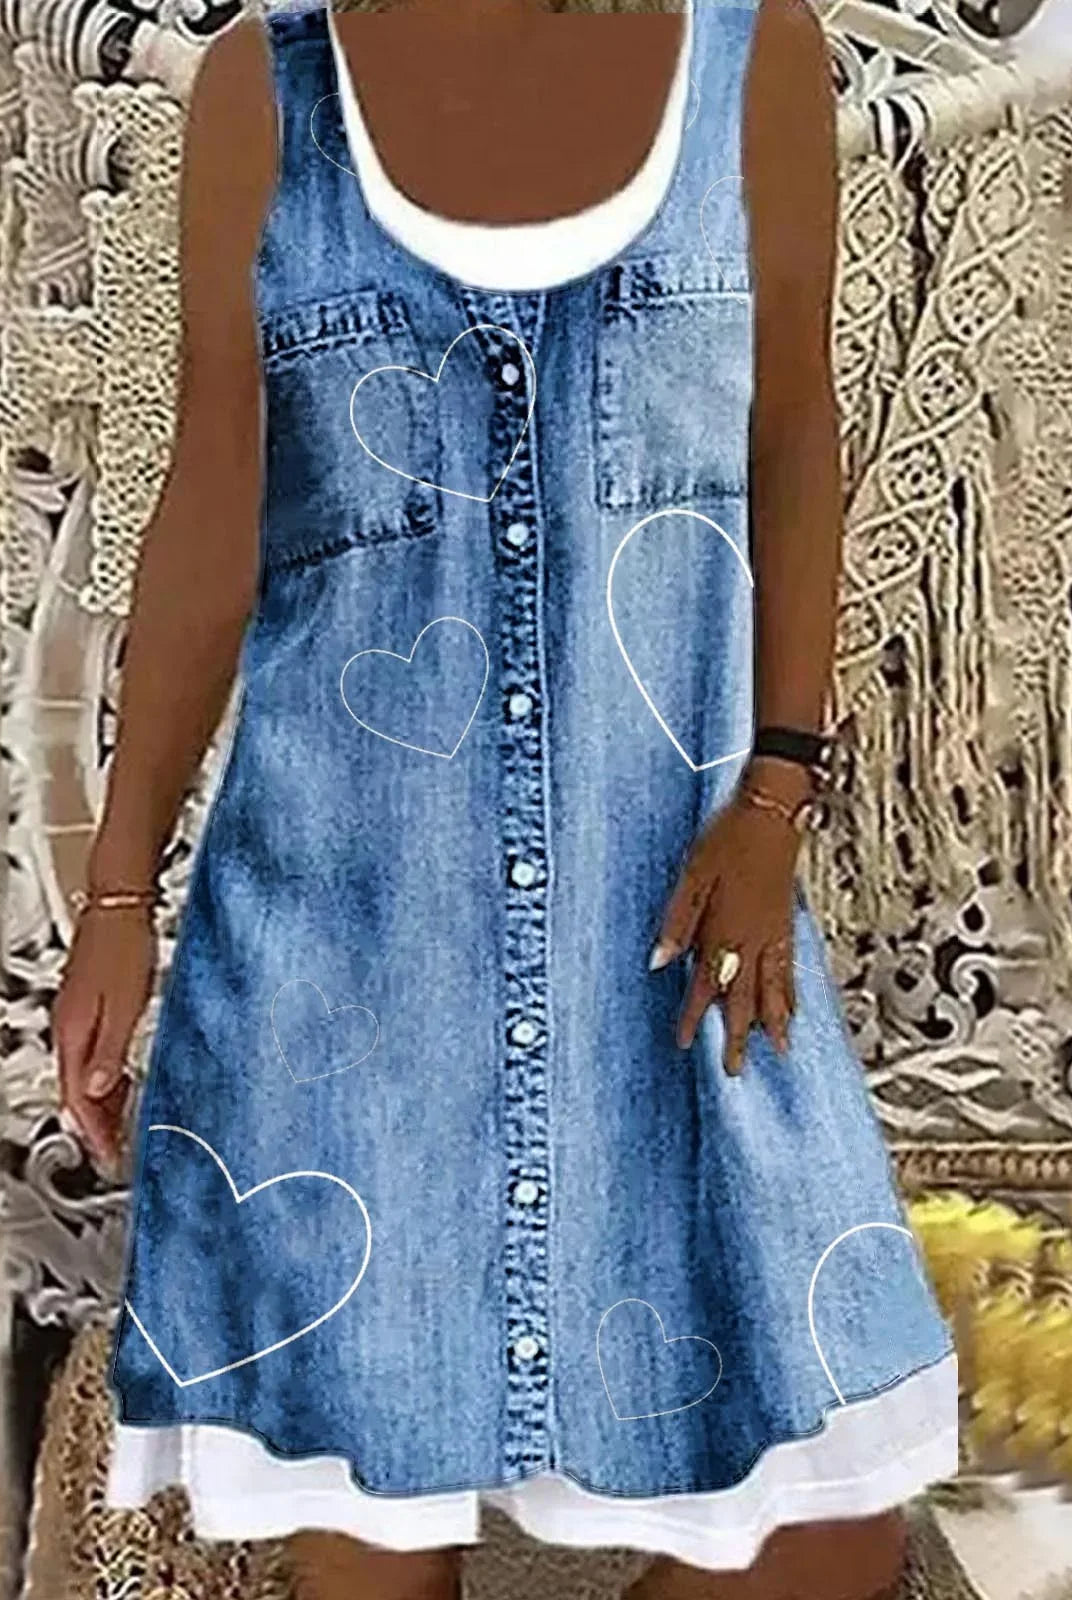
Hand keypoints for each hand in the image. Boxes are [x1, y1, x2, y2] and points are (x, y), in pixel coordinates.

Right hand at [52, 906, 156, 1175]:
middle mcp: (70, 1027)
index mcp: (74, 1031)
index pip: (75, 1096)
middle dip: (95, 1124)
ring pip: (85, 1074)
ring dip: (101, 1103)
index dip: (93, 1131)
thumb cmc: (125, 946)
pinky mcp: (91, 1006)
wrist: (120, 905)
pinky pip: (94, 1054)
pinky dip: (106, 1077)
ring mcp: (78, 1016)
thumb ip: (109, 1051)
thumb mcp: (125, 1006)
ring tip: (120, 1127)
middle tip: (114, 1150)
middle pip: (76, 1090)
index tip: (108, 1154)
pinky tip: (122, 1083)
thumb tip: (96, 1091)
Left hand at [651, 766, 805, 1072]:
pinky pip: (791, 969)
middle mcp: (753, 939)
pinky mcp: (787, 923)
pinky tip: (792, 1006)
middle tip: (734, 1070)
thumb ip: (677, 922)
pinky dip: (791, 994)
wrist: (773, 812)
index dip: (694, 1016)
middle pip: (744, 998)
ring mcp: (775, 933)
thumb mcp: (692, 876)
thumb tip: (659, 962)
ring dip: (774, 1022)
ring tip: (779, 1051)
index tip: (684, 1043)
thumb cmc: (728, 837)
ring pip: (774, 988)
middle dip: (738, 1035)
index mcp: (725, 930)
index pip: (705, 985)